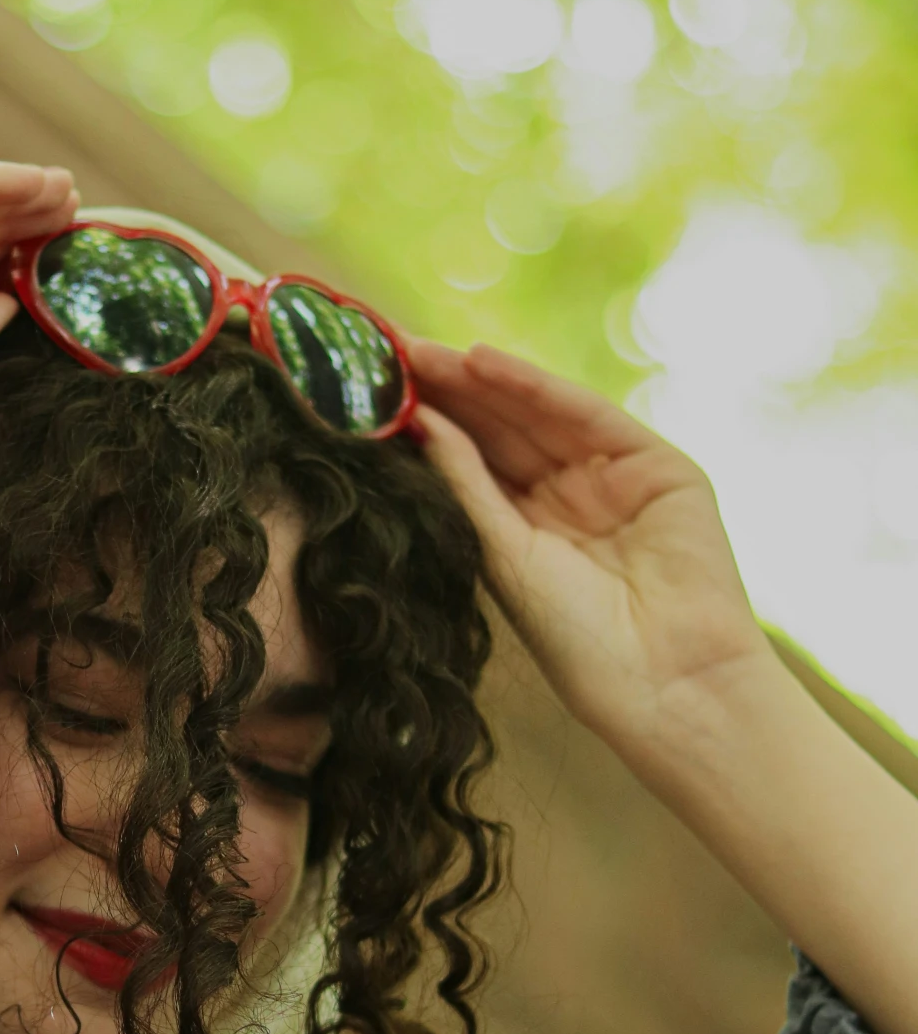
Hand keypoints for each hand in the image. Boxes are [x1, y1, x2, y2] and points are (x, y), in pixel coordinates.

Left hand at [407, 339, 769, 758]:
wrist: (662, 682)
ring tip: (421, 352)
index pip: (473, 462)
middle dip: (447, 391)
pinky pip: (587, 414)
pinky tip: (485, 363)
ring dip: (480, 380)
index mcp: (529, 530)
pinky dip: (536, 386)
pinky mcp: (658, 465)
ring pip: (538, 414)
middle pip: (500, 430)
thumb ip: (466, 486)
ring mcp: (616, 477)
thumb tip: (420, 423)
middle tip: (384, 350)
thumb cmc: (578, 642)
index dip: (428, 424)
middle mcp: (571, 496)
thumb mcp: (503, 557)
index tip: (371, 392)